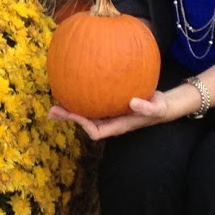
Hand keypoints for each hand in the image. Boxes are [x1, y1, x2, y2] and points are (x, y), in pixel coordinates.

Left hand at [50, 91, 172, 140]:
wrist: (162, 105)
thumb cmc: (159, 108)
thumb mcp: (157, 109)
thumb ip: (147, 108)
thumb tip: (132, 102)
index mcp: (118, 126)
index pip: (96, 131)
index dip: (83, 125)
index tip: (74, 116)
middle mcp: (110, 122)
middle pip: (85, 123)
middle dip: (69, 117)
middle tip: (52, 110)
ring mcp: (108, 114)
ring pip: (86, 113)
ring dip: (71, 108)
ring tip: (56, 99)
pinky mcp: (109, 104)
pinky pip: (92, 101)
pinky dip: (82, 96)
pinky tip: (75, 83)